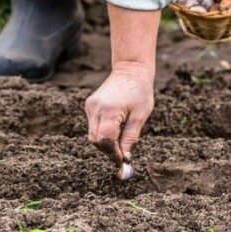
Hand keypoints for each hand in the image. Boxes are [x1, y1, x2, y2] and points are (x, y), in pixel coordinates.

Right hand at [85, 61, 153, 176]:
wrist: (130, 70)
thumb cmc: (139, 92)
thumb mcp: (140, 116)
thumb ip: (130, 138)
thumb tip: (125, 158)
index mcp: (109, 110)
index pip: (105, 141)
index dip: (114, 153)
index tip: (123, 161)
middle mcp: (96, 108)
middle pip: (96, 140)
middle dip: (109, 150)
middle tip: (123, 154)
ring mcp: (91, 106)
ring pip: (93, 135)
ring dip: (106, 141)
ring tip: (122, 136)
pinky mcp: (89, 105)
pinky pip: (93, 126)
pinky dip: (103, 131)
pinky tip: (116, 126)